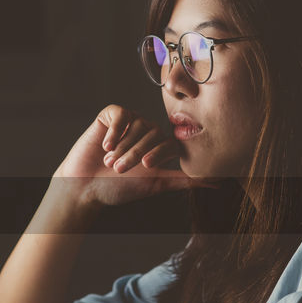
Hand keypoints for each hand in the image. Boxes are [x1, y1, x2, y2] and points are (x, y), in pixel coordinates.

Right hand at [53, 104, 217, 207]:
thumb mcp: (156, 184)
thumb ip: (185, 180)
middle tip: (119, 168)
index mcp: (159, 146)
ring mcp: (130, 120)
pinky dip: (114, 131)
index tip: (145, 167)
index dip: (157, 154)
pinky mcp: (111, 114)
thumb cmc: (118, 188)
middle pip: (153, 133)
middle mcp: (147, 130)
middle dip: (135, 154)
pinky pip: (121, 115)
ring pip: (137, 125)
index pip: (169, 142)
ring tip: (108, 161)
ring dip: (122, 147)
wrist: (84, 185)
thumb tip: (218, 181)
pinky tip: (104, 145)